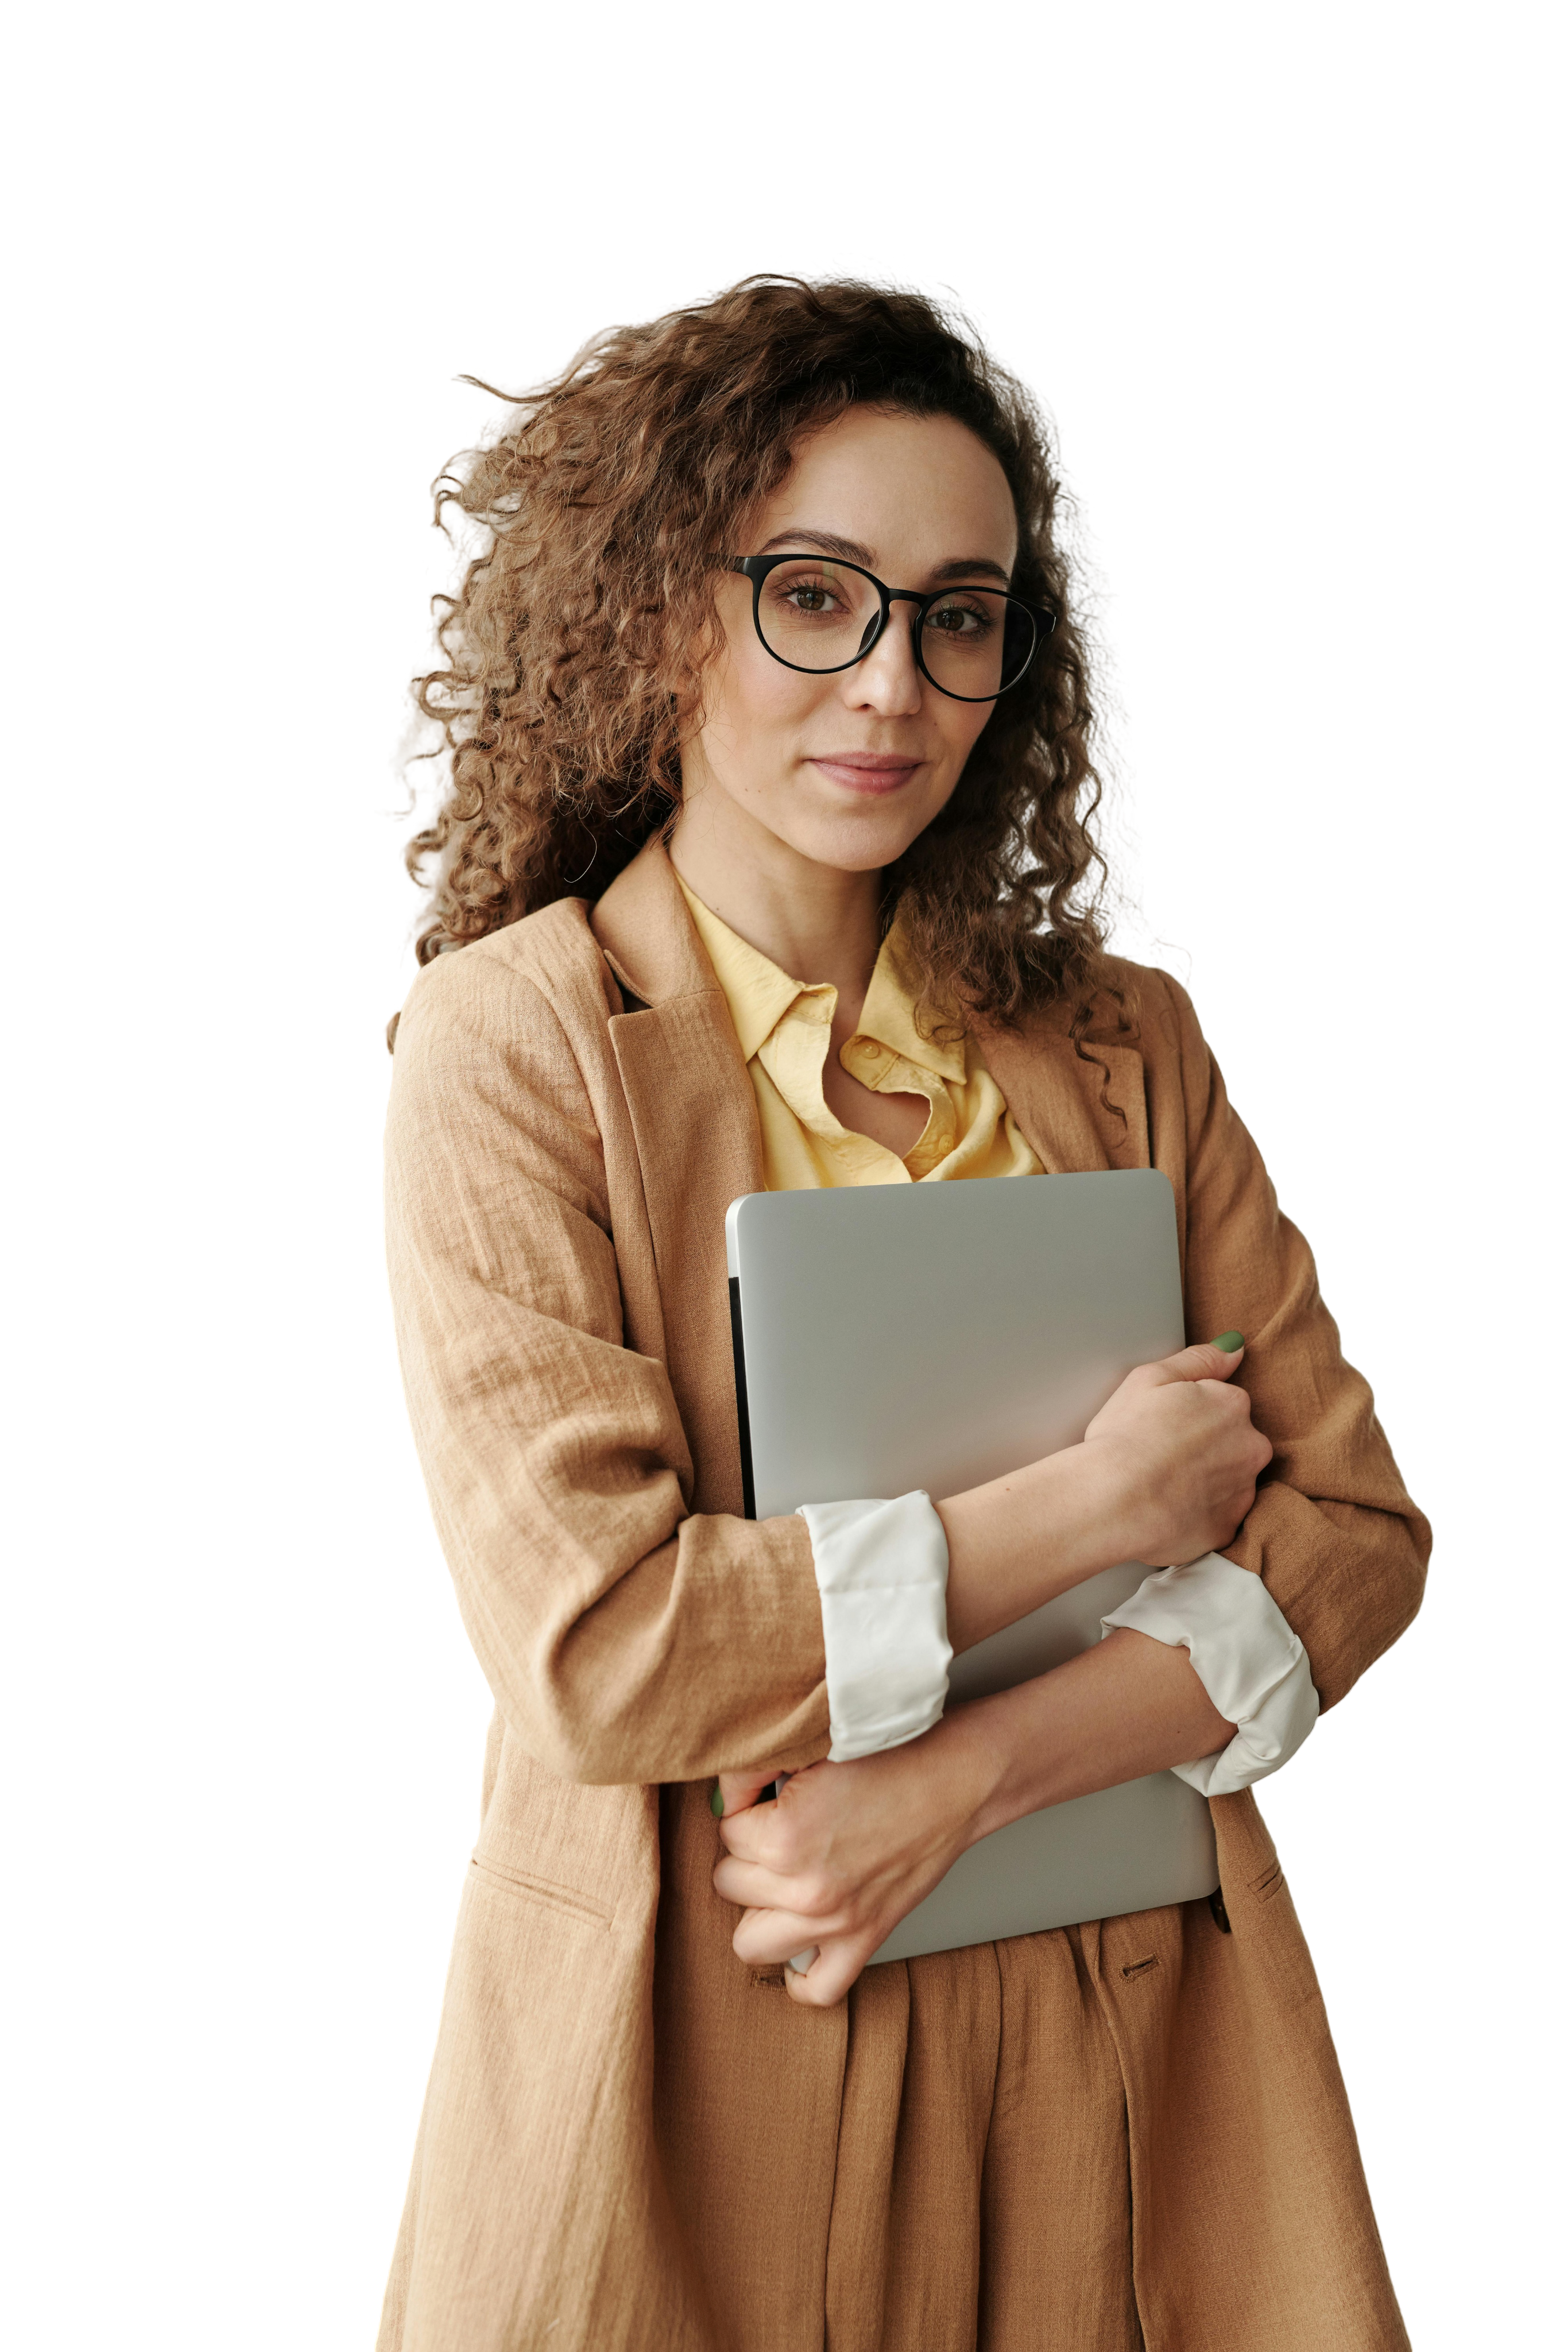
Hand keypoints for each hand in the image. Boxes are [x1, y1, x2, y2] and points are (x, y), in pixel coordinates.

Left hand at [712, 1725, 987, 2007]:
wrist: (953, 1783)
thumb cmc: (888, 1759)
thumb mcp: (809, 1751)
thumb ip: (753, 1771)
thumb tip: (722, 1798)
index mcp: (785, 1837)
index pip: (726, 1830)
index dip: (747, 1808)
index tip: (771, 1797)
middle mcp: (806, 1889)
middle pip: (729, 1883)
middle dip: (747, 1855)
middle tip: (777, 1831)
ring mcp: (835, 1924)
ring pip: (749, 1942)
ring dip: (760, 1909)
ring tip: (780, 1879)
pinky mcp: (865, 1941)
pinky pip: (814, 1988)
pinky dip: (801, 1973)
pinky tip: (801, 1938)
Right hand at [1082, 1339, 1272, 1568]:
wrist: (1113, 1501)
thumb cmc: (1125, 1437)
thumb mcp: (1151, 1378)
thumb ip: (1199, 1359)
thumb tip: (1235, 1348)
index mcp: (1232, 1405)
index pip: (1225, 1405)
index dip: (1191, 1416)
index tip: (1164, 1427)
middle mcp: (1250, 1448)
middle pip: (1235, 1444)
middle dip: (1207, 1450)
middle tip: (1162, 1458)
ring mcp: (1241, 1492)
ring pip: (1228, 1484)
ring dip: (1205, 1485)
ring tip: (1161, 1487)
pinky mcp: (1226, 1532)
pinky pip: (1215, 1520)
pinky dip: (1196, 1517)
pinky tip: (1165, 1513)